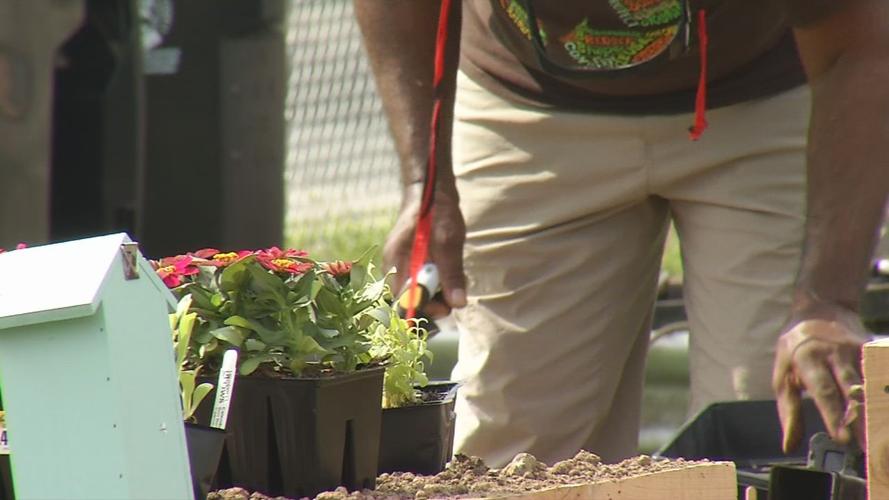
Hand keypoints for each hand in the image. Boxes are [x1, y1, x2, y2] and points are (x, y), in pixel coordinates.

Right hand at [383, 180, 466, 317]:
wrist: (431, 189)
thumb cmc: (436, 211)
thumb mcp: (448, 243)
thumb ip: (451, 275)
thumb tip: (458, 304)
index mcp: (397, 264)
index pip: (403, 302)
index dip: (424, 310)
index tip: (446, 308)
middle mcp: (394, 266)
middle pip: (410, 298)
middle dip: (434, 300)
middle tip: (456, 295)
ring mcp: (401, 262)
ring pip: (417, 289)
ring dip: (438, 290)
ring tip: (457, 280)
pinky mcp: (410, 258)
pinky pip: (420, 277)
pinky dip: (436, 279)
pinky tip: (451, 271)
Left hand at [772, 302, 869, 452]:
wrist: (821, 307)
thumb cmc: (796, 348)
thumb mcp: (783, 374)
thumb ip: (789, 411)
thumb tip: (789, 444)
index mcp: (808, 358)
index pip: (823, 391)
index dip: (833, 415)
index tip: (843, 438)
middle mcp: (834, 353)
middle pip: (851, 388)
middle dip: (860, 416)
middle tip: (869, 443)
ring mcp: (856, 348)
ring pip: (871, 380)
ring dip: (877, 406)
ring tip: (882, 430)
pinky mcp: (872, 347)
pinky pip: (880, 371)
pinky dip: (884, 389)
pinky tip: (885, 407)